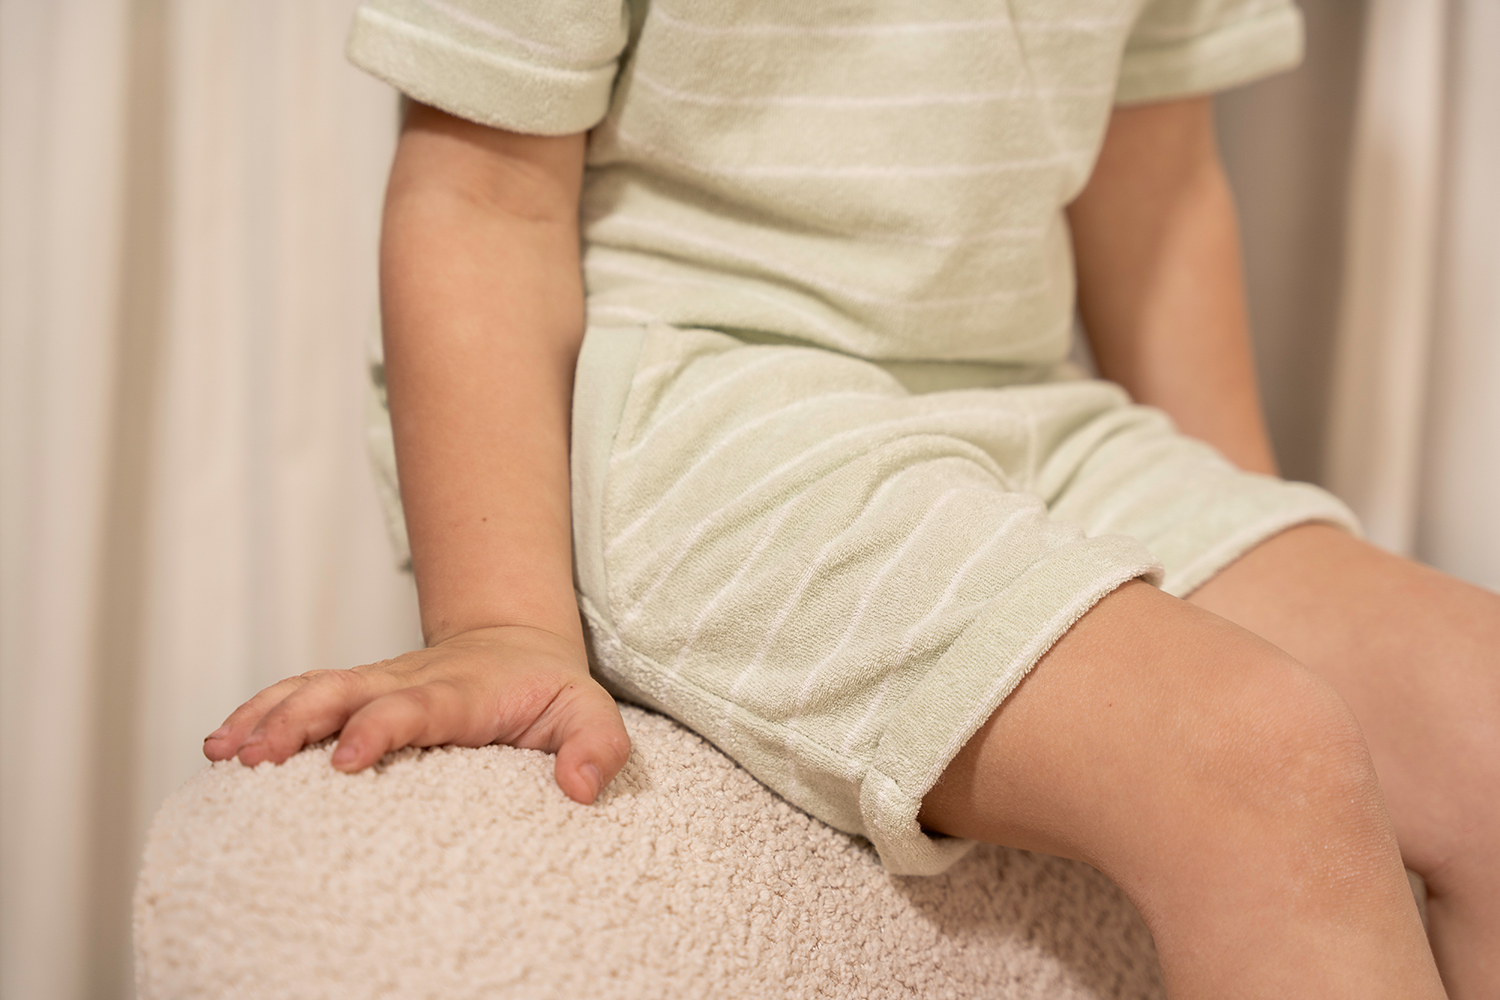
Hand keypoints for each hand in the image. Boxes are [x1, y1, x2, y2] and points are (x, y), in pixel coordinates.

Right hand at [201, 625, 630, 803]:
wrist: (516, 643)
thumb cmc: (549, 690)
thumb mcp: (590, 712)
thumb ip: (595, 746)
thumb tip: (580, 788)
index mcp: (460, 691)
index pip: (414, 705)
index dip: (379, 728)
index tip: (346, 760)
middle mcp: (408, 680)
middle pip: (344, 690)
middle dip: (297, 720)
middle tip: (255, 759)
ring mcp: (376, 682)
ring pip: (313, 688)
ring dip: (266, 715)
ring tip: (221, 751)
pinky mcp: (357, 690)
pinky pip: (301, 693)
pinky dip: (259, 711)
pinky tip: (221, 742)